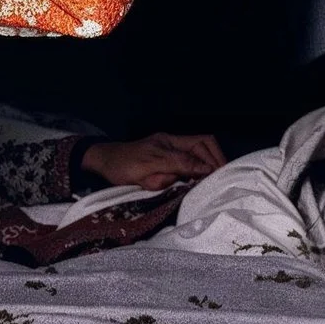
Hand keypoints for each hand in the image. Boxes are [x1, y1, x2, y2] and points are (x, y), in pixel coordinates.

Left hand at [82, 129, 224, 193]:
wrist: (103, 163)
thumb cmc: (123, 165)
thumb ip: (177, 165)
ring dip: (205, 165)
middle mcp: (173, 145)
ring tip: (212, 179)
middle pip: (203, 146)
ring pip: (196, 155)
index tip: (218, 175)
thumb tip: (204, 169)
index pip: (201, 145)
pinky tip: (197, 181)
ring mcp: (169, 152)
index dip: (212, 160)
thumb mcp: (150, 166)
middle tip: (221, 177)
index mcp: (170, 142)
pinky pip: (185, 164)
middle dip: (214, 160)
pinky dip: (194, 170)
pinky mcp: (164, 163)